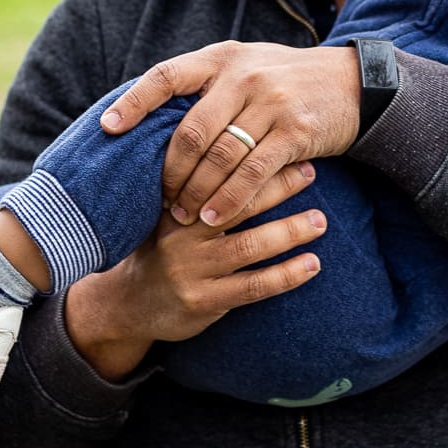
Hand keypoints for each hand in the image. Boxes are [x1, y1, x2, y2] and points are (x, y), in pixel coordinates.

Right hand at [63, 159, 326, 379]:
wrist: (127, 306)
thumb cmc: (159, 249)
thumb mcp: (166, 212)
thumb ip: (196, 186)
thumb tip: (240, 144)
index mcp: (174, 205)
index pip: (216, 174)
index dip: (252, 158)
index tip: (283, 141)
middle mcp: (181, 234)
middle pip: (236, 204)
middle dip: (277, 186)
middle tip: (310, 171)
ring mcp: (192, 270)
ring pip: (249, 246)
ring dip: (289, 231)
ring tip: (320, 220)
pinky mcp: (203, 301)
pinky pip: (252, 286)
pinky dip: (285, 275)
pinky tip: (312, 264)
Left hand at [102, 40, 361, 228]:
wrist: (353, 83)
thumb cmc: (287, 81)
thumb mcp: (247, 67)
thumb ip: (208, 87)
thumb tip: (154, 119)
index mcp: (222, 57)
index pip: (167, 75)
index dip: (134, 102)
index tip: (107, 128)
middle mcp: (243, 75)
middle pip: (190, 130)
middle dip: (170, 171)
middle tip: (159, 199)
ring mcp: (271, 102)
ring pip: (219, 157)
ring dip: (197, 193)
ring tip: (183, 217)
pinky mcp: (295, 131)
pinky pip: (253, 173)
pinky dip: (230, 200)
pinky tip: (215, 218)